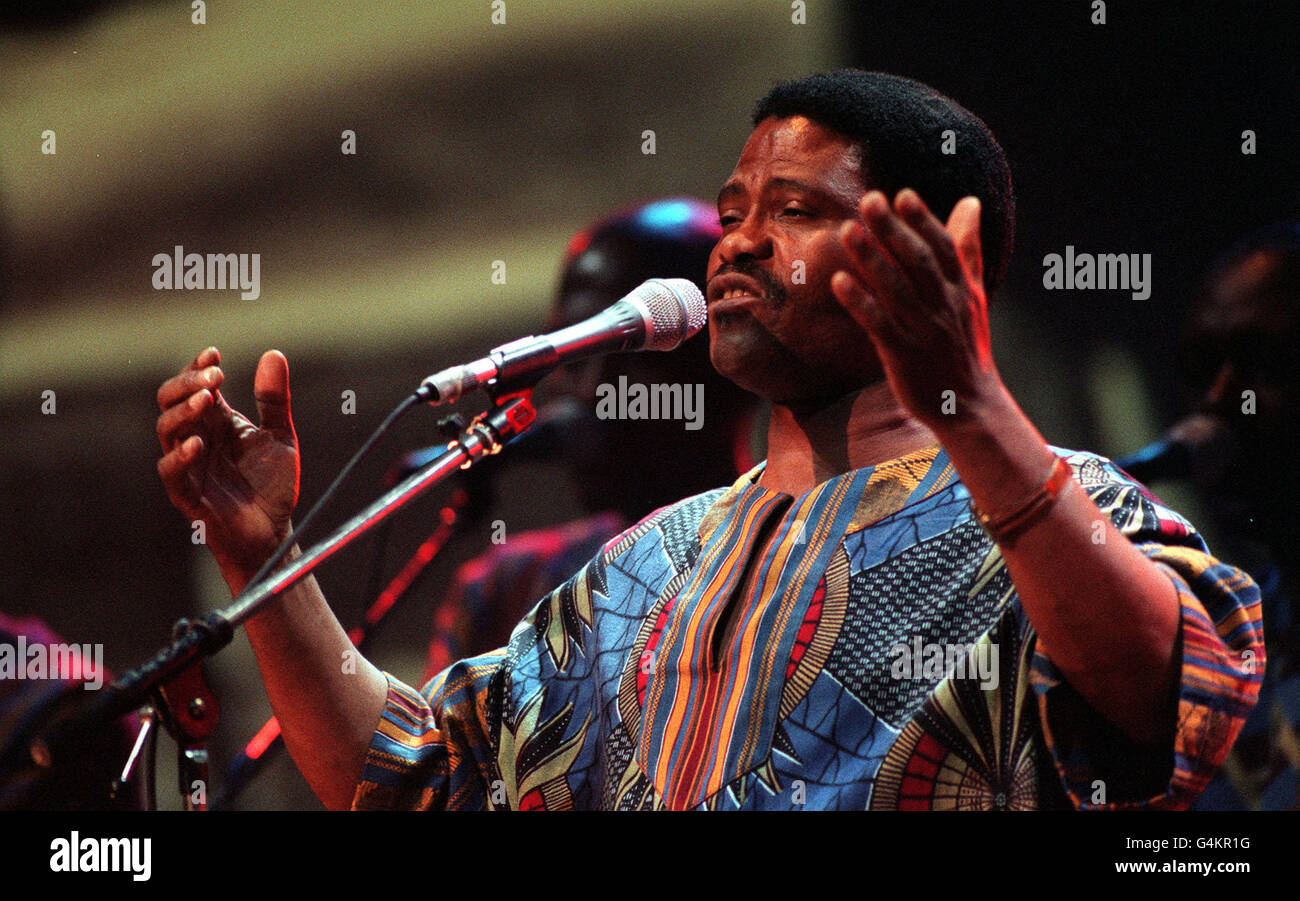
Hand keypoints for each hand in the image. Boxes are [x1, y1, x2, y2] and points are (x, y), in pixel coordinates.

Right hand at [156, 347, 299, 576]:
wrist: (273, 533)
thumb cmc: (271, 486)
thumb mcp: (281, 437)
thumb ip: (275, 400)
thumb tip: (274, 354)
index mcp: (215, 422)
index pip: (195, 387)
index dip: (198, 369)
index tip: (215, 355)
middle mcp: (196, 438)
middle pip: (171, 401)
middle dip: (188, 383)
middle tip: (215, 375)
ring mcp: (189, 466)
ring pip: (166, 430)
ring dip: (183, 411)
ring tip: (207, 398)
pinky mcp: (188, 494)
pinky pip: (172, 473)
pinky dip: (180, 455)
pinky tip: (197, 442)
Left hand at [831, 189, 1000, 430]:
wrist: (971, 406)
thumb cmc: (966, 346)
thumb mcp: (973, 295)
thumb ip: (968, 249)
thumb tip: (969, 202)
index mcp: (962, 290)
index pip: (943, 248)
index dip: (923, 221)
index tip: (902, 195)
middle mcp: (945, 306)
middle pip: (918, 263)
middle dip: (894, 231)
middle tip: (870, 199)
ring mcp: (925, 331)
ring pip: (896, 290)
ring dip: (872, 259)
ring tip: (848, 230)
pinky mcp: (904, 356)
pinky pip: (880, 325)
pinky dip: (861, 302)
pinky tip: (839, 281)